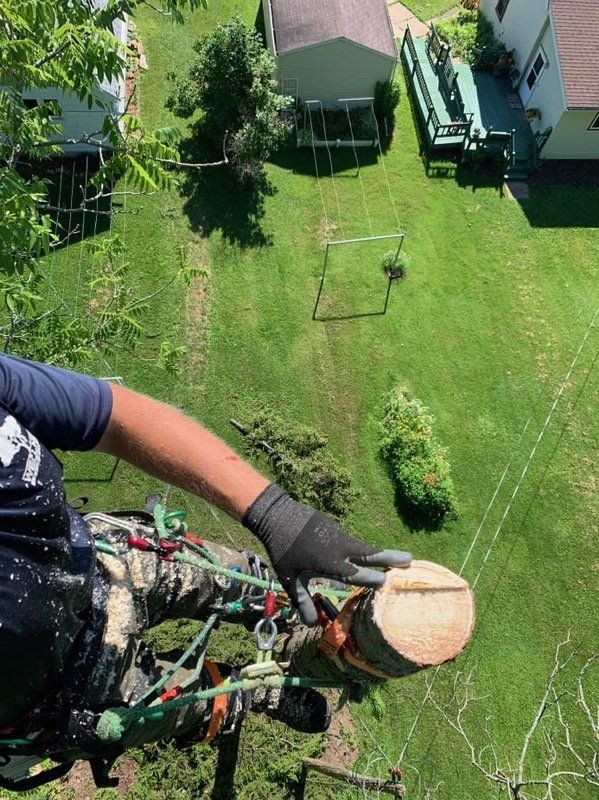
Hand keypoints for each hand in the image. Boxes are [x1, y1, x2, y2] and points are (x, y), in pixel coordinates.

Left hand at [242, 485, 411, 624]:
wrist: (277, 514)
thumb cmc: (283, 550)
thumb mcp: (289, 578)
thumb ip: (302, 601)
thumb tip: (311, 625)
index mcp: (330, 561)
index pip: (356, 573)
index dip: (372, 578)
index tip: (388, 582)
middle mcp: (339, 546)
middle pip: (369, 553)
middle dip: (390, 557)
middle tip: (410, 560)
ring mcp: (338, 534)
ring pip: (362, 546)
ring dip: (378, 552)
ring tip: (397, 557)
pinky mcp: (333, 526)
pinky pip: (349, 540)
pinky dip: (360, 548)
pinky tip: (364, 554)